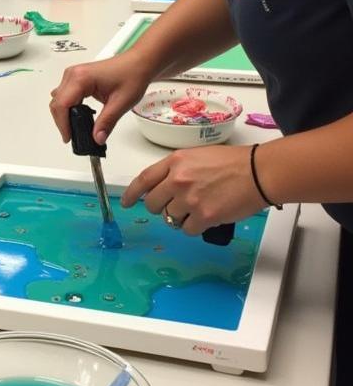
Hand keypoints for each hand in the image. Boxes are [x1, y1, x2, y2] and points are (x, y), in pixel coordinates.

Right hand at [49, 50, 153, 144]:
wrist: (138, 63)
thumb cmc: (132, 75)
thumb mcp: (121, 103)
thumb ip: (106, 123)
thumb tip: (96, 138)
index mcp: (81, 78)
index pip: (62, 105)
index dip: (63, 124)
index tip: (69, 137)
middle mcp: (73, 74)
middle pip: (57, 103)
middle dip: (62, 121)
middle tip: (74, 136)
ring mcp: (73, 75)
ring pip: (58, 99)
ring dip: (64, 114)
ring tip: (77, 127)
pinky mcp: (76, 77)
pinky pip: (64, 95)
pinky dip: (68, 107)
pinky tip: (79, 116)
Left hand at [122, 144, 262, 233]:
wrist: (258, 172)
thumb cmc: (233, 162)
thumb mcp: (197, 156)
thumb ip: (176, 170)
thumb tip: (164, 188)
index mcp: (174, 162)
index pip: (143, 180)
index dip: (132, 194)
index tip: (126, 202)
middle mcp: (177, 180)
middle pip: (152, 204)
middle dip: (159, 208)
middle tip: (174, 206)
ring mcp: (189, 199)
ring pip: (169, 218)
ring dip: (180, 217)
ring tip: (198, 208)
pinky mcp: (203, 216)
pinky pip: (187, 229)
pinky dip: (194, 227)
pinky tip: (206, 217)